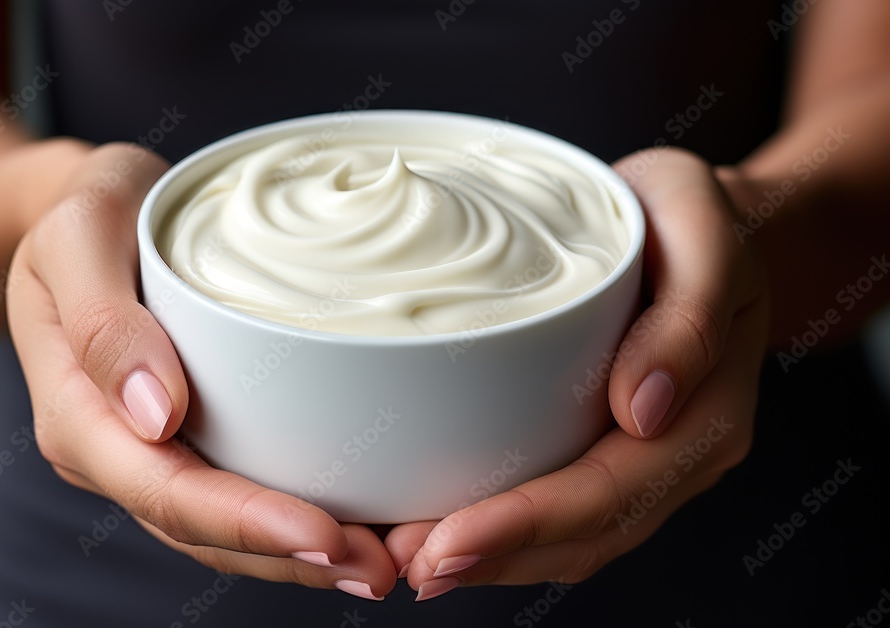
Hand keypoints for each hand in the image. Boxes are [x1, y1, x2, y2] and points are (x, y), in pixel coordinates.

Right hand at [7, 143, 396, 599]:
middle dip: (291, 557)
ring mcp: (151, 451)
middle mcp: (115, 451)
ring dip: (302, 556)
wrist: (82, 211)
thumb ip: (104, 321)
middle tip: (382, 567)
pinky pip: (239, 493)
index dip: (248, 522)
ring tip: (383, 561)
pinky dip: (294, 519)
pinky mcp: (187, 437)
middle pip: (204, 530)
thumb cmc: (85, 211)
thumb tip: (155, 414)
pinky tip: (356, 521)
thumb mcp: (80, 234)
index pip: (167, 490)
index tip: (327, 535)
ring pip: (225, 531)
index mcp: (80, 416)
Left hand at [384, 147, 768, 599]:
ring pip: (571, 538)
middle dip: (495, 556)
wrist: (705, 223)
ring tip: (409, 561)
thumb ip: (687, 318)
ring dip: (493, 558)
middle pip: (585, 534)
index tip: (449, 543)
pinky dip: (503, 527)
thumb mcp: (700, 230)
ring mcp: (642, 457)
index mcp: (706, 416)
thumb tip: (643, 409)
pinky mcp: (605, 443)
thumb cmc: (696, 218)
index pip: (612, 492)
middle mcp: (675, 453)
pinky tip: (443, 524)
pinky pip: (559, 504)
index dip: (528, 525)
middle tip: (409, 565)